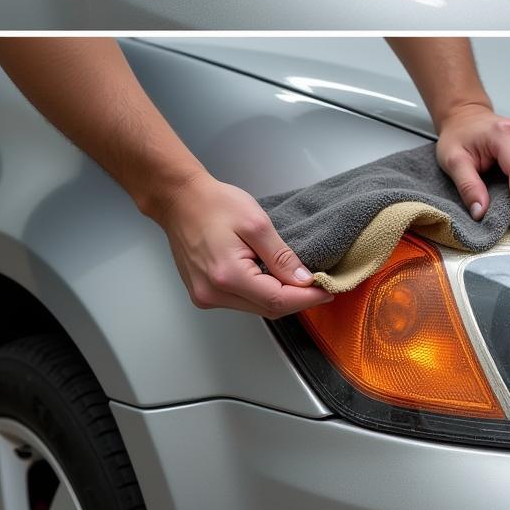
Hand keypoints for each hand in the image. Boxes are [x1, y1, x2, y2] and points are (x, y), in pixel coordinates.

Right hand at [142, 171, 333, 316]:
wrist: (180, 200)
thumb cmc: (215, 204)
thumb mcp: (256, 224)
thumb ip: (280, 256)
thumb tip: (302, 280)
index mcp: (227, 276)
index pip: (277, 300)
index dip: (306, 298)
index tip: (328, 291)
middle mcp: (213, 294)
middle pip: (267, 309)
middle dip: (297, 300)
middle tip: (320, 287)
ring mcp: (205, 296)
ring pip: (255, 308)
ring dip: (279, 298)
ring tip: (301, 283)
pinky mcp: (203, 293)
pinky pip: (241, 302)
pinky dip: (261, 295)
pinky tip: (274, 281)